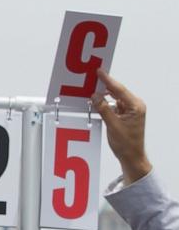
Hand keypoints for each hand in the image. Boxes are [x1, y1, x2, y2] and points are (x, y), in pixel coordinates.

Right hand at [93, 69, 152, 184]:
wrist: (132, 156)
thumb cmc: (127, 144)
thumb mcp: (113, 125)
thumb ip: (104, 109)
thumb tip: (95, 97)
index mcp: (136, 106)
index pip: (119, 90)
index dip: (108, 80)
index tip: (100, 72)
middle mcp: (134, 106)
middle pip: (117, 92)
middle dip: (105, 86)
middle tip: (94, 78)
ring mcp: (130, 111)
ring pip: (115, 99)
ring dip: (104, 96)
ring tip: (93, 92)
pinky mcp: (125, 116)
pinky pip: (113, 106)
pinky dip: (105, 104)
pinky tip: (97, 104)